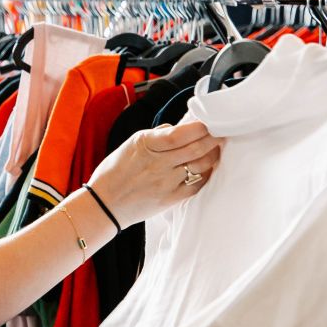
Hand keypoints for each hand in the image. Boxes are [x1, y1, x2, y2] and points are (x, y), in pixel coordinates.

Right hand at [86, 119, 221, 226]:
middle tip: (221, 133)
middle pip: (196, 148)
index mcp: (146, 145)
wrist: (105, 205)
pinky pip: (197, 184)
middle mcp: (158, 163)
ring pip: (201, 165)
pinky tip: (207, 168)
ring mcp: (166, 182)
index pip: (181, 134)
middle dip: (214, 138)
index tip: (210, 122)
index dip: (200, 127)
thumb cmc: (115, 172)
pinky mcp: (171, 199)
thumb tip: (178, 128)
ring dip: (213, 155)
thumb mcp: (131, 144)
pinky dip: (206, 174)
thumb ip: (156, 135)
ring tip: (216, 148)